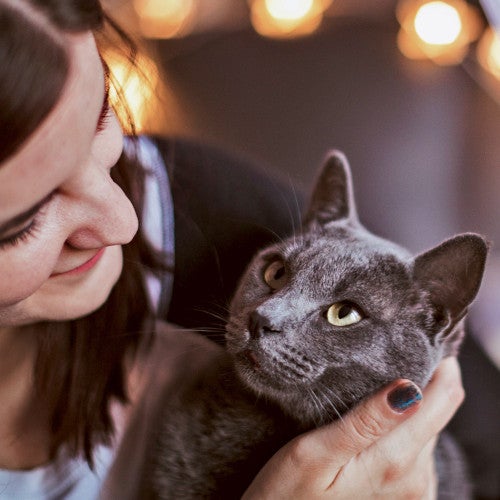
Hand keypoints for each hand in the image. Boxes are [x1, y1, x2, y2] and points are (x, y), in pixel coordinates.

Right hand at [242, 357, 463, 498]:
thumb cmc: (286, 494)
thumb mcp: (315, 452)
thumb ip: (365, 422)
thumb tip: (409, 388)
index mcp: (394, 461)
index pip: (442, 400)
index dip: (440, 365)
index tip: (419, 340)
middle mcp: (415, 478)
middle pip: (437, 411)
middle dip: (421, 379)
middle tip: (387, 354)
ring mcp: (412, 489)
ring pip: (426, 428)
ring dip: (411, 403)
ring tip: (376, 384)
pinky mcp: (404, 494)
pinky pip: (417, 449)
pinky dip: (404, 426)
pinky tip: (377, 418)